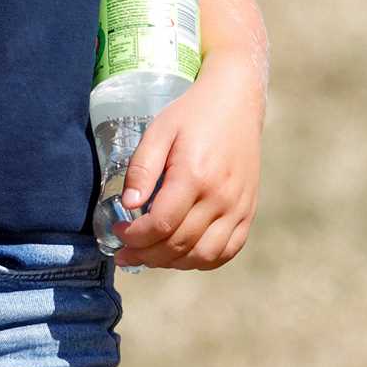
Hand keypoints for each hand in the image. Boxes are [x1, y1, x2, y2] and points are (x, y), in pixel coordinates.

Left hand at [110, 50, 263, 269]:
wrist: (237, 103)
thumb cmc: (193, 115)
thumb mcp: (159, 131)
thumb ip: (142, 169)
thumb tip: (127, 205)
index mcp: (195, 175)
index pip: (160, 224)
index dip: (134, 236)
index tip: (118, 231)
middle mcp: (220, 196)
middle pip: (179, 245)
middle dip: (146, 255)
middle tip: (126, 252)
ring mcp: (238, 207)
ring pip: (202, 256)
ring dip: (172, 263)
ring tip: (150, 254)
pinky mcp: (248, 212)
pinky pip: (227, 251)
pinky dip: (202, 261)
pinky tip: (181, 254)